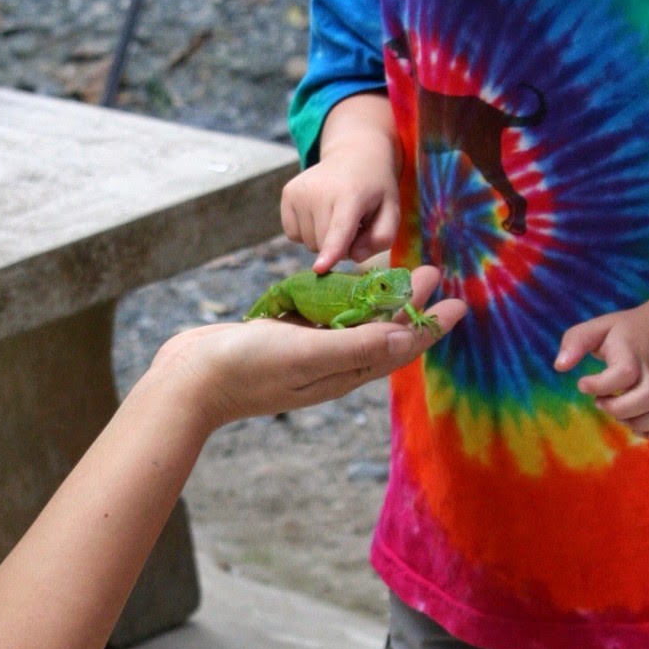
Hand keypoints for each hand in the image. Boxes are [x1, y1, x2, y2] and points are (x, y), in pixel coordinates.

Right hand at [153, 265, 462, 430]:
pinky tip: (344, 279)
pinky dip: (340, 296)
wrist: (189, 379)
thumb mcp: (307, 354)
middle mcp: (330, 363)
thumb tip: (405, 341)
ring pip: (353, 321)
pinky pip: (323, 315)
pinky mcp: (284, 337)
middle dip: (409, 304)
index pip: (398, 348)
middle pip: (381, 331)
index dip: (430, 326)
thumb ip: (356, 347)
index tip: (460, 303)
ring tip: (396, 269)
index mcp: (342, 372)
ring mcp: (306, 351)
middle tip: (432, 271)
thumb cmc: (246, 368)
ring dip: (376, 296)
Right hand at [282, 146, 400, 271]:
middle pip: (323, 244)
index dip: (331, 251)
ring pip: (308, 242)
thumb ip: (382, 238)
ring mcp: (299, 191)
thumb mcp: (392, 211)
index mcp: (351, 195)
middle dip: (340, 246)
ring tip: (336, 215)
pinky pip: (294, 234)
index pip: (339, 229)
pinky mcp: (287, 194)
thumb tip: (352, 256)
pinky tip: (320, 213)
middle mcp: (319, 191)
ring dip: (323, 239)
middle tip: (354, 225)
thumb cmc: (375, 190)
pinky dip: (308, 232)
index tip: (319, 269)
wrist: (354, 155)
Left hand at [555, 306, 648, 440]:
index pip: (625, 372)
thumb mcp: (598, 327)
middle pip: (648, 397)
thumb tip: (559, 367)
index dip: (601, 385)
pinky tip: (637, 423)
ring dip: (636, 422)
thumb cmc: (625, 331)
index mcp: (630, 353)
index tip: (582, 384)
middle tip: (600, 401)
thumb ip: (575, 341)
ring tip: (618, 412)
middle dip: (618, 408)